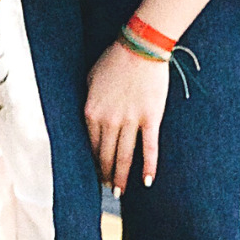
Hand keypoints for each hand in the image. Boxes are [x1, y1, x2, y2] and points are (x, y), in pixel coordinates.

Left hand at [84, 37, 169, 195]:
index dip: (94, 161)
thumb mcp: (90, 79)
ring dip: (121, 177)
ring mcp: (130, 121)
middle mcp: (108, 120)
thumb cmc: (114, 59)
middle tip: (108, 189)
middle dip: (106, 174)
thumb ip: (89, 102)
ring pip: (124, 156)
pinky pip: (149, 148)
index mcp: (91, 111)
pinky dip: (148, 167)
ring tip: (119, 193)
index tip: (96, 172)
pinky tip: (147, 182)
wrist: (140, 46)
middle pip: (106, 155)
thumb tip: (89, 120)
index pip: (91, 144)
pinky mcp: (150, 118)